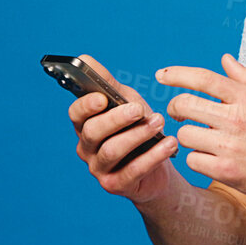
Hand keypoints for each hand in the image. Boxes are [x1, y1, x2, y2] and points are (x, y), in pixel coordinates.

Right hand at [67, 54, 180, 203]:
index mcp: (85, 125)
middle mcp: (87, 147)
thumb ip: (109, 84)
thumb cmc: (139, 130)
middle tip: (139, 110)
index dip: (86, 105)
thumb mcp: (127, 103)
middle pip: (93, 131)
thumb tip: (85, 59)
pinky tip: (169, 144)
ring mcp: (99, 168)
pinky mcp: (115, 185)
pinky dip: (152, 156)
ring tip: (158, 123)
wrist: (158, 170)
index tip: (102, 97)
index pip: (76, 113)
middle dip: (117, 118)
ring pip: (111, 150)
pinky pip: (132, 170)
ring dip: (137, 135)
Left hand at [158, 54, 245, 201]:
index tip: (161, 75)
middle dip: (175, 107)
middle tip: (179, 113)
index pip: (203, 79)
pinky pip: (192, 160)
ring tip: (200, 138)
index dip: (177, 74)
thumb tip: (226, 59)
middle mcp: (236, 119)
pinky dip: (196, 158)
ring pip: (185, 134)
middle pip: (185, 105)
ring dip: (188, 135)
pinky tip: (209, 157)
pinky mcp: (226, 171)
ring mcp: (230, 147)